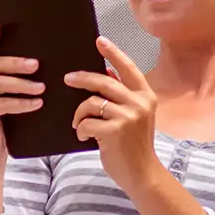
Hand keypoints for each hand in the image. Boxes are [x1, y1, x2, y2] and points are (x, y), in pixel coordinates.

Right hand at [0, 25, 43, 167]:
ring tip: (41, 87)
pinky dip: (21, 103)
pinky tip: (37, 104)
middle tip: (36, 65)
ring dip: (23, 84)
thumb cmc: (2, 121)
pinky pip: (2, 102)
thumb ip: (11, 79)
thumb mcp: (6, 96)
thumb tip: (38, 62)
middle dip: (16, 63)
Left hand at [67, 38, 159, 197]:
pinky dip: (81, 130)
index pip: (128, 69)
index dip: (113, 53)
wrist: (142, 173)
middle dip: (82, 79)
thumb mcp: (134, 117)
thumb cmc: (134, 146)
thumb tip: (104, 75)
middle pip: (103, 81)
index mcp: (146, 97)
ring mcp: (128, 117)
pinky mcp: (114, 131)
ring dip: (79, 114)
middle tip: (67, 79)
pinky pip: (86, 122)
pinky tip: (85, 137)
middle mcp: (139, 103)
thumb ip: (122, 98)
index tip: (99, 40)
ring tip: (79, 125)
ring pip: (91, 102)